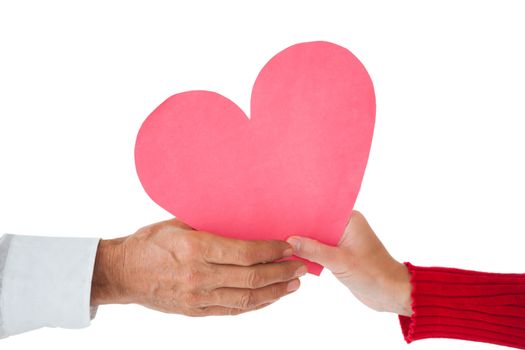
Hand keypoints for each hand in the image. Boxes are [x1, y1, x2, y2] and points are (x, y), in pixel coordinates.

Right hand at [91, 218, 306, 315]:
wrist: (122, 273)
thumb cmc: (148, 243)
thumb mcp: (177, 224)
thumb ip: (209, 226)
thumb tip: (242, 223)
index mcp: (196, 248)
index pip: (245, 252)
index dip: (271, 251)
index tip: (288, 246)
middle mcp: (199, 275)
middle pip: (252, 277)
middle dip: (281, 271)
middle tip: (301, 266)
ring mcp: (197, 297)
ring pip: (246, 298)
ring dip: (274, 292)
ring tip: (294, 284)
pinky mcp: (195, 311)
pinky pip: (232, 310)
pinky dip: (255, 305)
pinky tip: (269, 298)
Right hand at [287, 211, 411, 315]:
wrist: (391, 294)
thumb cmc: (373, 274)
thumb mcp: (340, 261)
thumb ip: (314, 250)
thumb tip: (289, 241)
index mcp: (349, 219)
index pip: (320, 210)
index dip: (302, 212)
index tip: (282, 213)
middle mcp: (344, 226)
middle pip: (315, 223)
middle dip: (299, 229)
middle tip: (275, 229)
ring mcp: (341, 240)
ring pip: (315, 238)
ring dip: (302, 243)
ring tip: (279, 242)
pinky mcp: (339, 254)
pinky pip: (319, 250)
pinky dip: (308, 253)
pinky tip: (292, 255)